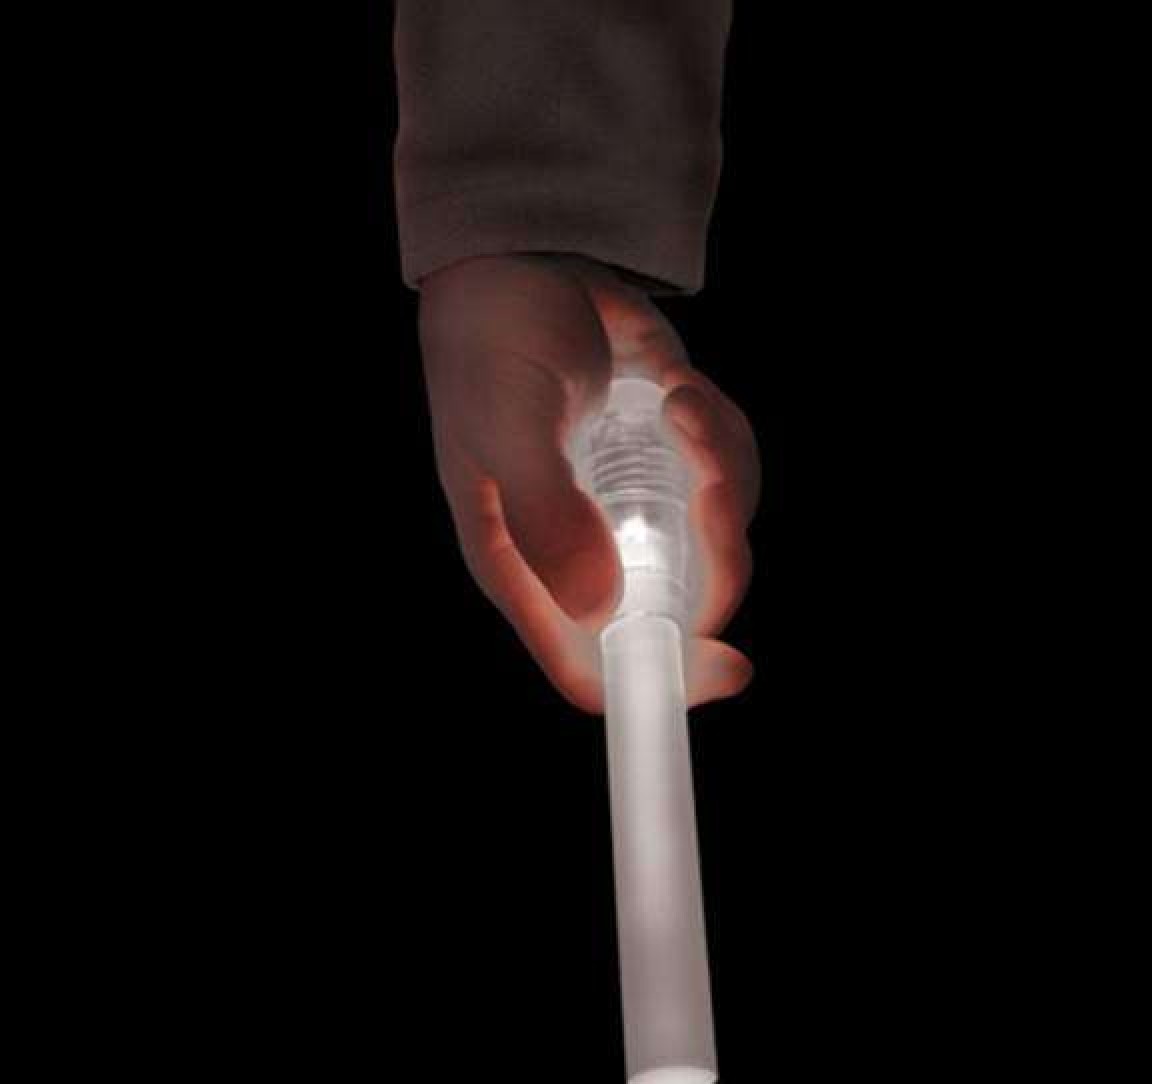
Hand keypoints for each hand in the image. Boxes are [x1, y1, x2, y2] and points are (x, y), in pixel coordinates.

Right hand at [419, 254, 759, 712]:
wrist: (522, 266)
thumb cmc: (492, 345)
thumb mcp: (506, 423)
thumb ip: (545, 514)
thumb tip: (600, 608)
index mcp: (526, 568)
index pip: (593, 668)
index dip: (660, 682)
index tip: (727, 664)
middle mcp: (582, 555)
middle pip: (678, 610)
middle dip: (713, 545)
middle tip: (703, 470)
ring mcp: (630, 514)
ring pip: (716, 542)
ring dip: (716, 469)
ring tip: (676, 399)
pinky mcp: (665, 470)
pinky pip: (725, 480)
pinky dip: (718, 435)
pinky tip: (676, 388)